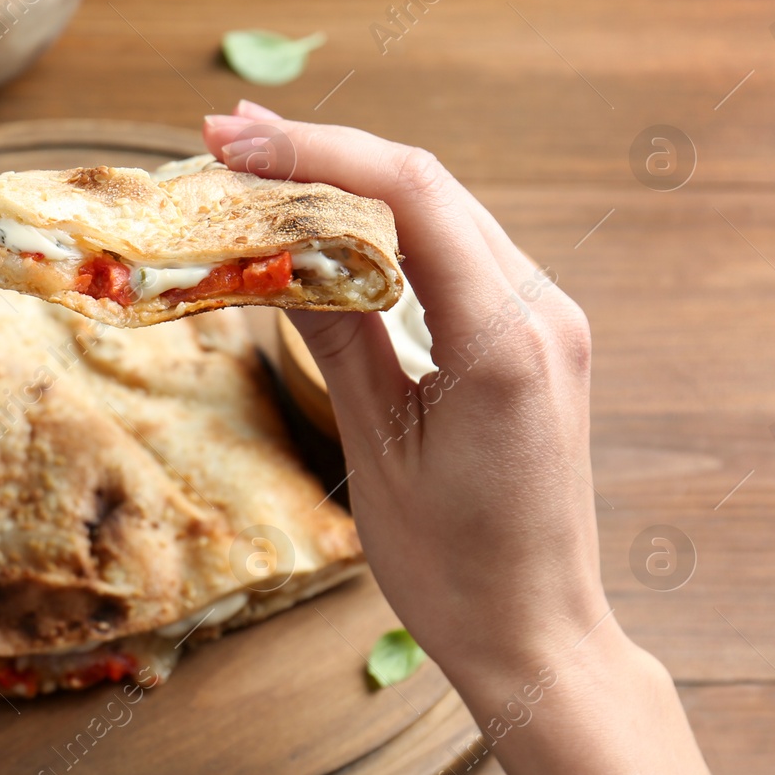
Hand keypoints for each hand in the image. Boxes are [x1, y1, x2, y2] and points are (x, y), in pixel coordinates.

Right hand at [205, 101, 602, 686]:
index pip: (411, 196)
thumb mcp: (377, 449)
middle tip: (229, 141)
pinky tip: (326, 225)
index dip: (316, 153)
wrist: (536, 634)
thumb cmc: (453, 568)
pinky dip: (386, 229)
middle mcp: (541, 309)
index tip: (235, 142)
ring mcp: (546, 318)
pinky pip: (455, 253)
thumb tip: (279, 251)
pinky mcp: (533, 336)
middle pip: (426, 186)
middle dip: (324, 154)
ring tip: (260, 168)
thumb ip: (337, 337)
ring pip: (441, 210)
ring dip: (351, 183)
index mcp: (504, 339)